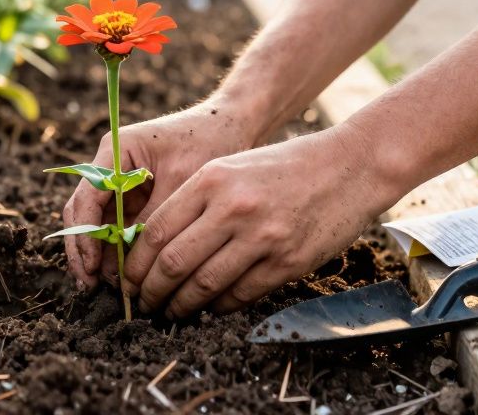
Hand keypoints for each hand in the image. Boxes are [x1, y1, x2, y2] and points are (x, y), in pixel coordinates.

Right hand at [61, 99, 255, 289]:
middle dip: (85, 250)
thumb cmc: (208, 143)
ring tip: (109, 288)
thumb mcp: (182, 183)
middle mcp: (110, 166)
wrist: (231, 125)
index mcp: (114, 151)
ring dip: (100, 255)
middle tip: (91, 285)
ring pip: (97, 224)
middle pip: (83, 212)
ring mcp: (121, 184)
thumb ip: (154, 220)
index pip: (86, 196)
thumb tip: (132, 265)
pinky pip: (119, 228)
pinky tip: (125, 277)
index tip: (92, 266)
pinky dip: (119, 251)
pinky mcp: (135, 198)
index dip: (85, 235)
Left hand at [121, 125, 402, 317]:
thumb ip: (195, 201)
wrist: (349, 166)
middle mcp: (233, 207)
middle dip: (150, 292)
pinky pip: (240, 295)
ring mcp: (262, 237)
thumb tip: (155, 247)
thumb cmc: (284, 167)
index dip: (135, 264)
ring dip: (181, 306)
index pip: (156, 231)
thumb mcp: (231, 167)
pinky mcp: (287, 261)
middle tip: (142, 304)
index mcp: (211, 179)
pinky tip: (209, 309)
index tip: (128, 280)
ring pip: (204, 285)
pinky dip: (218, 307)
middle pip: (173, 263)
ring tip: (171, 312)